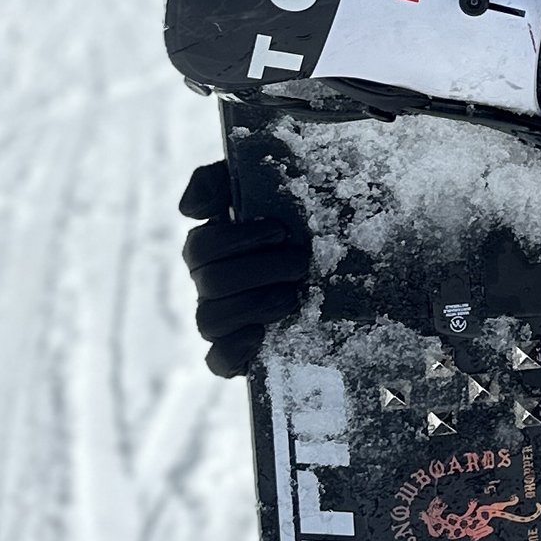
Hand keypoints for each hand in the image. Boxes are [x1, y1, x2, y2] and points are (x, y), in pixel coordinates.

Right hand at [179, 160, 310, 377]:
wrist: (351, 253)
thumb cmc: (301, 214)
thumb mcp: (267, 179)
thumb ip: (218, 180)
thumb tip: (190, 210)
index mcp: (214, 246)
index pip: (200, 246)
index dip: (235, 240)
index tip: (282, 230)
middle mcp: (213, 283)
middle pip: (210, 283)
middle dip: (260, 270)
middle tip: (302, 262)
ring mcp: (225, 319)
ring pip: (209, 320)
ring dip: (254, 306)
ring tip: (294, 295)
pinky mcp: (242, 352)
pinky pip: (218, 361)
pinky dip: (233, 352)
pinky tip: (260, 337)